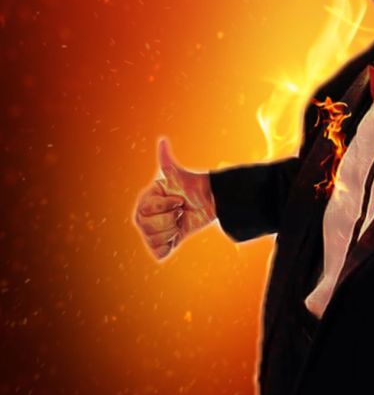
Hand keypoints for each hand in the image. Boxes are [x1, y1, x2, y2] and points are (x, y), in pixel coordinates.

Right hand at [133, 136, 216, 260]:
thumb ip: (167, 161)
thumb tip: (162, 141)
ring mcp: (153, 231)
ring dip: (172, 231)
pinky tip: (177, 234)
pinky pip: (160, 253)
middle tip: (179, 210)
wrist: (208, 202)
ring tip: (179, 220)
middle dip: (169, 220)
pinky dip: (170, 245)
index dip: (166, 206)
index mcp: (144, 201)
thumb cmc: (192, 187)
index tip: (178, 199)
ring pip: (155, 241)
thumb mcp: (178, 175)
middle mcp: (144, 217)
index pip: (147, 212)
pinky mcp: (163, 245)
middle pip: (148, 229)